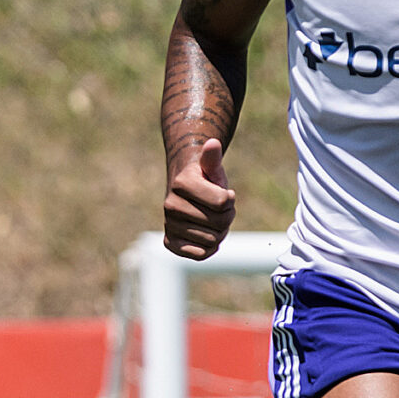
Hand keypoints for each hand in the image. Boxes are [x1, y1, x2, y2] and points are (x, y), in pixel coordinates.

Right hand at [162, 136, 234, 260]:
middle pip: (220, 223)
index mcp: (181, 184)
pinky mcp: (170, 243)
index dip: (229, 200)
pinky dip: (209, 248)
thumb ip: (212, 158)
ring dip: (220, 232)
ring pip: (213, 240)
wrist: (185, 192)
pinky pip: (200, 254)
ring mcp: (169, 225)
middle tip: (218, 209)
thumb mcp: (211, 167)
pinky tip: (205, 235)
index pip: (223, 203)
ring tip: (210, 219)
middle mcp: (170, 206)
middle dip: (227, 217)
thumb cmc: (204, 179)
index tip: (223, 194)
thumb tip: (213, 143)